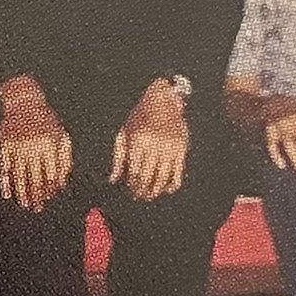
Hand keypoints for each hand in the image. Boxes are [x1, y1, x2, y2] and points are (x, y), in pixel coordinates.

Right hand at [0, 77, 71, 212]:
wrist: (24, 102)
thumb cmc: (46, 122)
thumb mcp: (60, 136)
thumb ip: (65, 159)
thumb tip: (61, 184)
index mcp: (49, 144)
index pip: (50, 174)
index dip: (50, 189)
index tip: (50, 199)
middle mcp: (33, 146)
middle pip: (35, 178)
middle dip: (37, 195)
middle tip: (37, 208)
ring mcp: (17, 145)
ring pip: (19, 175)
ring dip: (22, 193)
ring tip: (25, 204)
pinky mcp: (4, 144)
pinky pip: (4, 168)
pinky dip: (5, 182)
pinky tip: (8, 194)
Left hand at [110, 79, 188, 198]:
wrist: (163, 99)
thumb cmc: (140, 116)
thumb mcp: (125, 132)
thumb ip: (118, 157)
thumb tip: (113, 180)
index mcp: (138, 140)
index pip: (133, 172)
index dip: (131, 185)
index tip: (130, 190)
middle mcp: (155, 145)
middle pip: (147, 177)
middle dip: (141, 191)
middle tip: (138, 196)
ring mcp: (170, 147)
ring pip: (162, 179)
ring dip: (155, 191)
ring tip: (149, 195)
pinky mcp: (181, 149)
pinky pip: (177, 174)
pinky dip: (171, 185)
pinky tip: (165, 189)